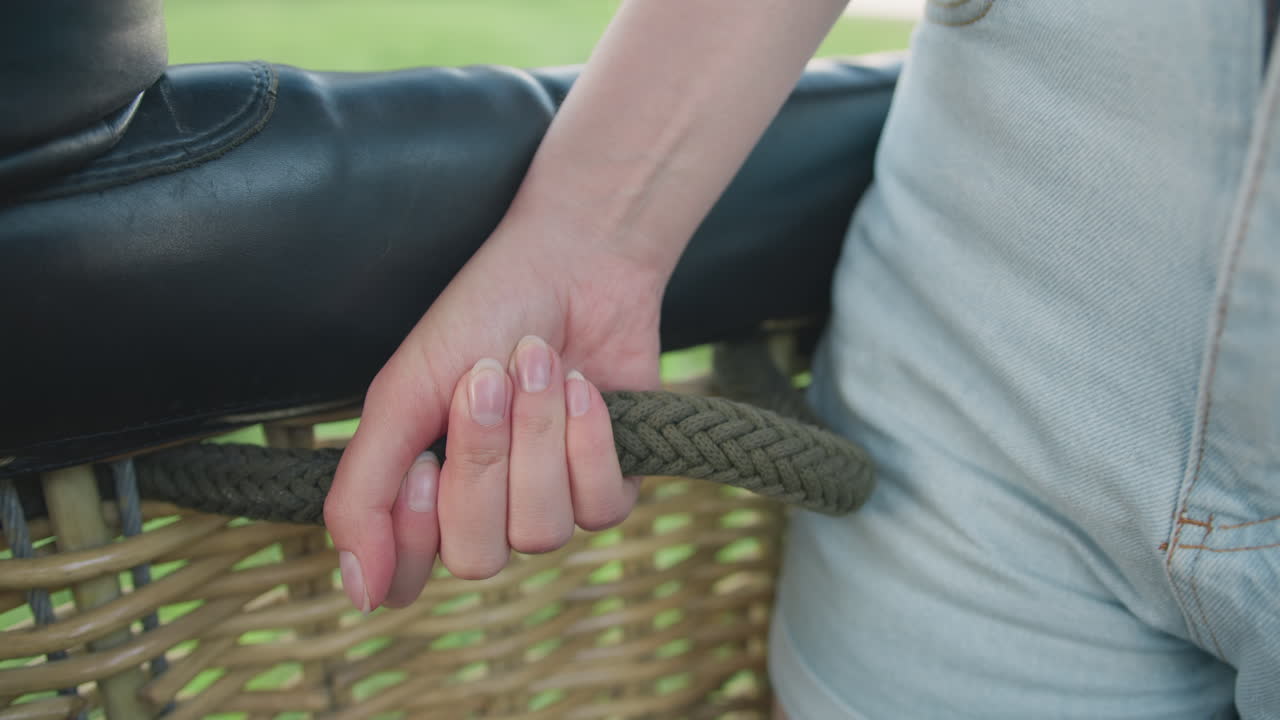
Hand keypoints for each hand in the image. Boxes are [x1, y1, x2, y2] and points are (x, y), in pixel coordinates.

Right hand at [323, 226, 662, 610]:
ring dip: (538, 436)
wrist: (571, 265)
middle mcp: (485, 511)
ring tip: (537, 366)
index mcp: (423, 494)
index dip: (417, 528)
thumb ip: (361, 495)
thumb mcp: (399, 397)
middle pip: (477, 557)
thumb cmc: (479, 319)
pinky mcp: (608, 486)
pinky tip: (585, 388)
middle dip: (483, 461)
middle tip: (486, 382)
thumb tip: (359, 595)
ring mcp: (548, 503)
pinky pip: (600, 508)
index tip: (423, 459)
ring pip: (541, 532)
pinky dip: (589, 440)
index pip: (409, 578)